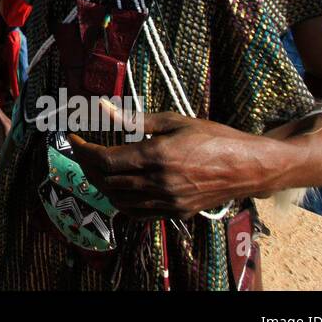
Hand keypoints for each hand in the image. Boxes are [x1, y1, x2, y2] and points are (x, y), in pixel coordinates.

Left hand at [68, 111, 286, 217]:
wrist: (248, 167)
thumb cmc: (214, 137)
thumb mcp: (174, 120)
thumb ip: (135, 119)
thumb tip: (103, 108)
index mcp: (156, 156)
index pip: (104, 160)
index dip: (82, 150)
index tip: (73, 139)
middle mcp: (158, 183)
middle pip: (106, 181)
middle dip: (87, 166)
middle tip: (82, 151)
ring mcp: (167, 202)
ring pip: (118, 200)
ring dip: (102, 185)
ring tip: (98, 168)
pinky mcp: (175, 212)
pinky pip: (137, 213)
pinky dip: (121, 201)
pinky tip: (120, 186)